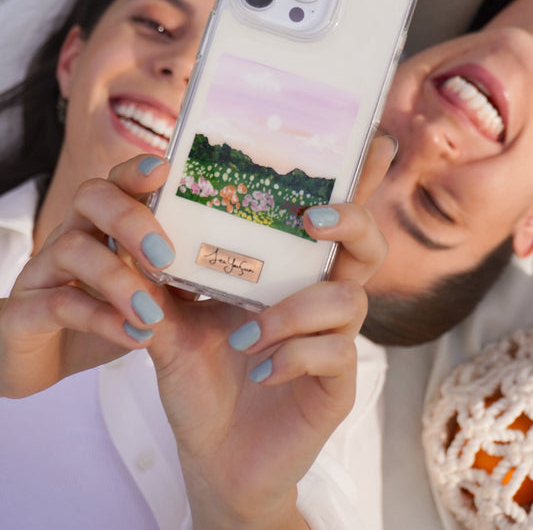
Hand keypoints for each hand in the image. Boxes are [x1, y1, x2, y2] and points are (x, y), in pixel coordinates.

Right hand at [0, 155, 171, 397]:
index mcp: (103, 224)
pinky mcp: (23, 311)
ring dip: (117, 278)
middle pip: (91, 196)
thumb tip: (236, 267)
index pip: (118, 180)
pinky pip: (58, 303)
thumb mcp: (150, 296)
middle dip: (130, 218)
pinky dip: (100, 318)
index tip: (165, 169)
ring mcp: (43, 270)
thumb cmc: (104, 315)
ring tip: (153, 313)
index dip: (137, 171)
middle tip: (165, 255)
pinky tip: (134, 336)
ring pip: (71, 247)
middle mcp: (71, 235)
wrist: (46, 362)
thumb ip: (181, 278)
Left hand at [148, 135, 394, 528]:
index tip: (367, 143)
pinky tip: (259, 369)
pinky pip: (335, 353)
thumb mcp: (173, 322)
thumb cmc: (203, 378)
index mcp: (289, 274)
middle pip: (368, 246)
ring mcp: (336, 342)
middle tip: (313, 218)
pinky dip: (293, 355)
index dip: (357, 178)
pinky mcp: (337, 385)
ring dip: (294, 310)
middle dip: (352, 221)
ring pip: (349, 301)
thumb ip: (160, 277)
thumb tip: (137, 219)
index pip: (329, 218)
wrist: (213, 454)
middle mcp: (321, 298)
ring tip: (245, 334)